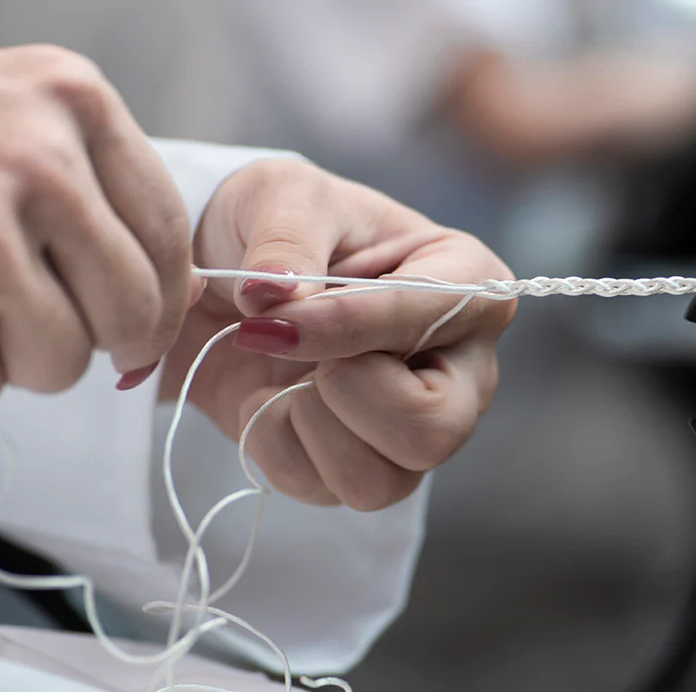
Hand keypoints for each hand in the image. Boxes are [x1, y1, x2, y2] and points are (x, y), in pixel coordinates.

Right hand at [0, 45, 199, 396]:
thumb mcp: (2, 122)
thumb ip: (89, 190)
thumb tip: (184, 293)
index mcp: (73, 95)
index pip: (166, 232)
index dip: (159, 302)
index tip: (134, 329)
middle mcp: (49, 138)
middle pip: (136, 305)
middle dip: (91, 339)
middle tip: (31, 318)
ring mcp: (2, 194)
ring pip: (73, 352)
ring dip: (23, 359)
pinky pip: (4, 369)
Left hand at [161, 159, 515, 510]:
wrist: (225, 279)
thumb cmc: (279, 225)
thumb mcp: (283, 195)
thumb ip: (286, 239)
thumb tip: (272, 296)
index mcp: (470, 283)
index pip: (434, 320)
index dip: (346, 324)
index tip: (272, 311)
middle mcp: (461, 367)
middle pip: (435, 430)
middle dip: (347, 394)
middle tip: (297, 347)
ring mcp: (418, 425)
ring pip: (385, 481)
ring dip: (309, 423)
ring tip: (284, 370)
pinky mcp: (367, 467)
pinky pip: (327, 492)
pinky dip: (276, 444)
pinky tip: (270, 397)